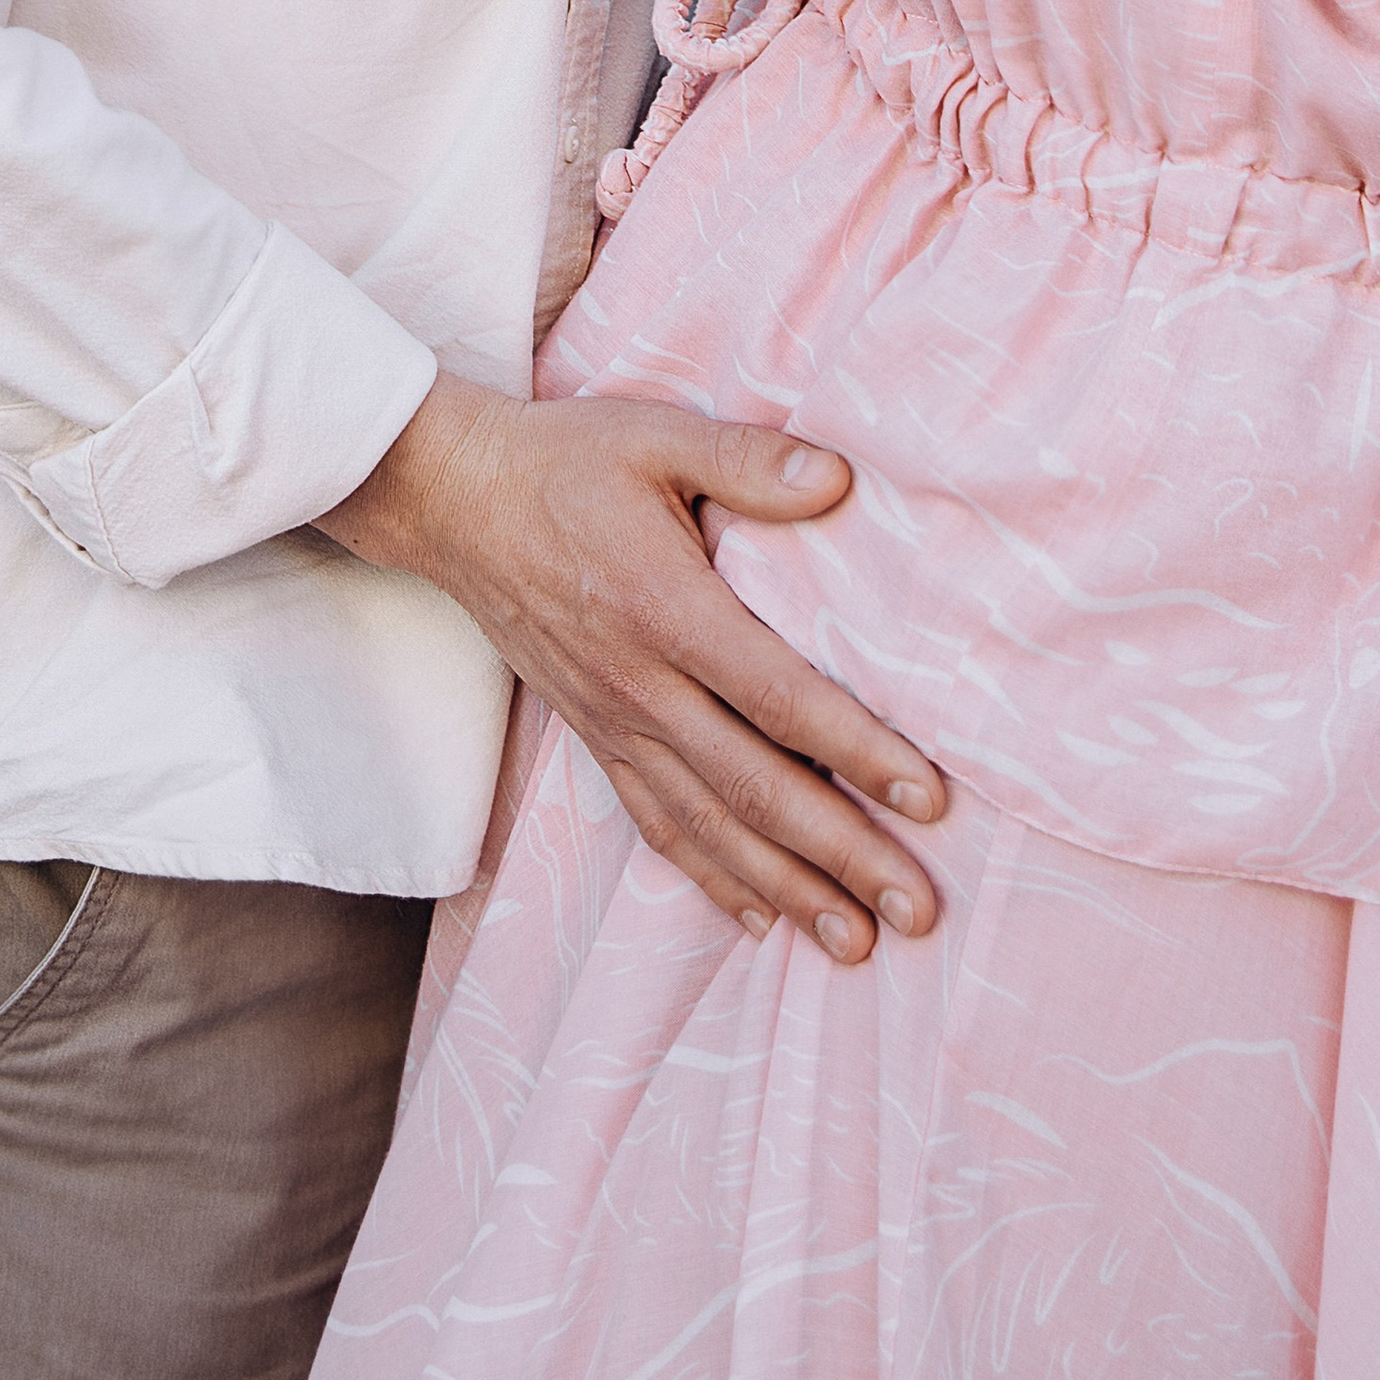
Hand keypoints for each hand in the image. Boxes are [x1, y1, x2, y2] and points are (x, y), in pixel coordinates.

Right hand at [321, 373, 945, 959]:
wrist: (451, 499)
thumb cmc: (564, 461)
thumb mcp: (658, 436)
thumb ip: (749, 459)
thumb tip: (840, 479)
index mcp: (667, 609)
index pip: (780, 699)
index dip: (859, 753)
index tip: (928, 800)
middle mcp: (640, 685)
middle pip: (755, 789)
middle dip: (842, 857)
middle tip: (918, 911)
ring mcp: (613, 721)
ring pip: (710, 826)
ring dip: (787, 891)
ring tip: (856, 943)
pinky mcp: (593, 737)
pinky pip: (656, 824)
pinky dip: (711, 878)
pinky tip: (761, 918)